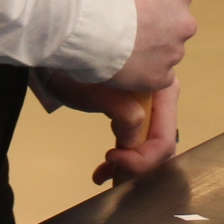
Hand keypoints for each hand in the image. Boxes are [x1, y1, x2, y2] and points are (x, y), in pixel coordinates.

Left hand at [40, 70, 182, 183]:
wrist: (60, 50)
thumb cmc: (72, 64)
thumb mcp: (91, 88)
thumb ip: (120, 110)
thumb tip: (133, 137)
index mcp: (162, 86)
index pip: (163, 139)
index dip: (140, 159)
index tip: (111, 159)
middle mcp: (163, 94)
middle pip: (160, 144)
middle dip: (136, 166)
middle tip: (107, 174)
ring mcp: (153, 101)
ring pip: (150, 145)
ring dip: (129, 163)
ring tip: (103, 172)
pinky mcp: (140, 107)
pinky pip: (140, 138)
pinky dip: (125, 154)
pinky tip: (104, 167)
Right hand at [103, 0, 196, 92]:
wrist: (88, 21)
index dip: (157, 1)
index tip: (139, 4)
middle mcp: (185, 21)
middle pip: (176, 27)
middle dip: (158, 30)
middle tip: (129, 31)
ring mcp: (174, 51)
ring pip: (166, 55)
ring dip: (149, 54)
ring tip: (119, 52)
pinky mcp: (160, 77)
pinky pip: (157, 79)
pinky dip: (143, 76)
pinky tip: (122, 69)